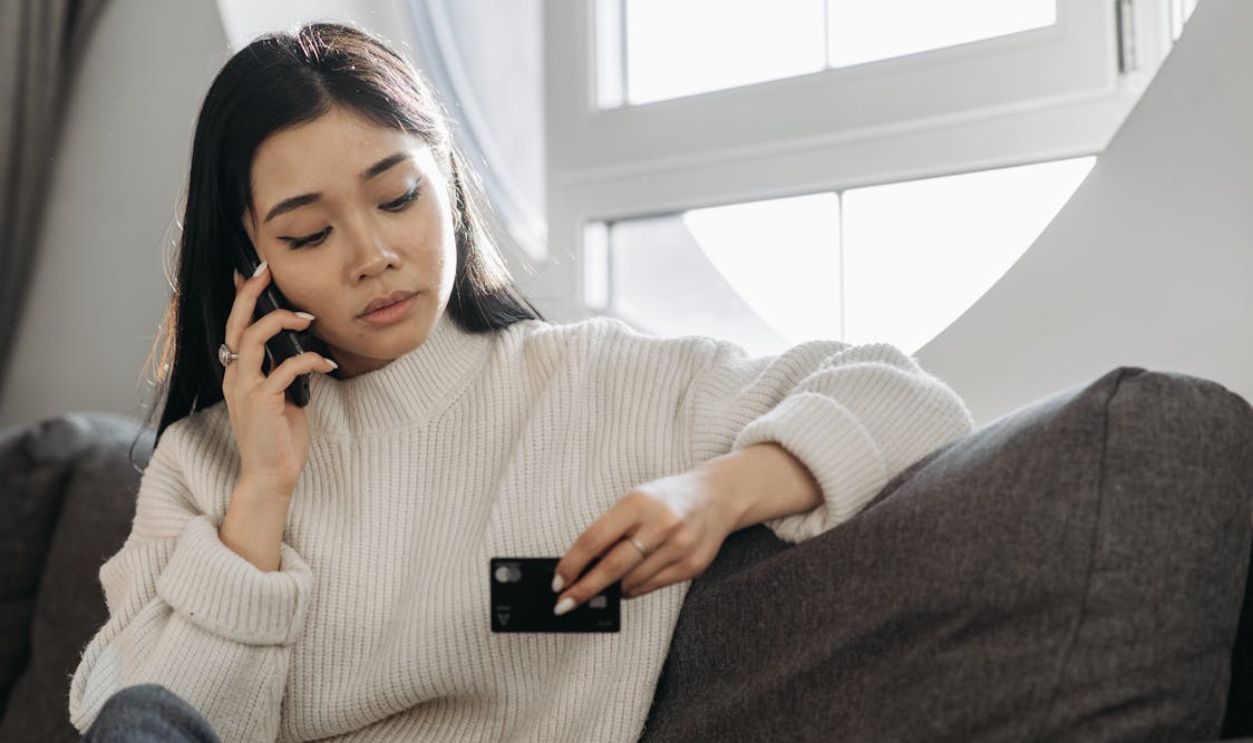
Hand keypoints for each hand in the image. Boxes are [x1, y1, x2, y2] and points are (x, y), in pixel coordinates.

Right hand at [224, 262, 336, 491]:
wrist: (272, 475)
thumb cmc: (279, 437)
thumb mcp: (281, 397)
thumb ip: (282, 371)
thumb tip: (299, 348)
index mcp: (237, 374)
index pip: (235, 327)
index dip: (242, 299)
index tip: (253, 273)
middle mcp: (235, 377)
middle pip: (236, 324)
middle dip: (250, 294)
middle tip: (265, 270)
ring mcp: (245, 388)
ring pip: (253, 338)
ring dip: (282, 322)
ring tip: (308, 319)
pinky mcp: (262, 401)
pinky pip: (285, 368)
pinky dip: (309, 360)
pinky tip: (327, 362)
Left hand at [552, 468, 745, 613]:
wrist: (717, 497)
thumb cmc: (666, 499)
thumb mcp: (635, 500)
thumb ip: (610, 530)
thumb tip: (581, 568)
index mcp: (639, 502)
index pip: (594, 540)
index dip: (572, 564)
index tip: (557, 582)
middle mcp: (661, 524)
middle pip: (611, 567)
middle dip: (583, 590)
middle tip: (563, 605)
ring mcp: (679, 547)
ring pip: (631, 582)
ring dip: (611, 590)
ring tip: (602, 588)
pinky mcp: (692, 566)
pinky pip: (651, 586)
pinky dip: (633, 589)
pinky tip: (627, 585)